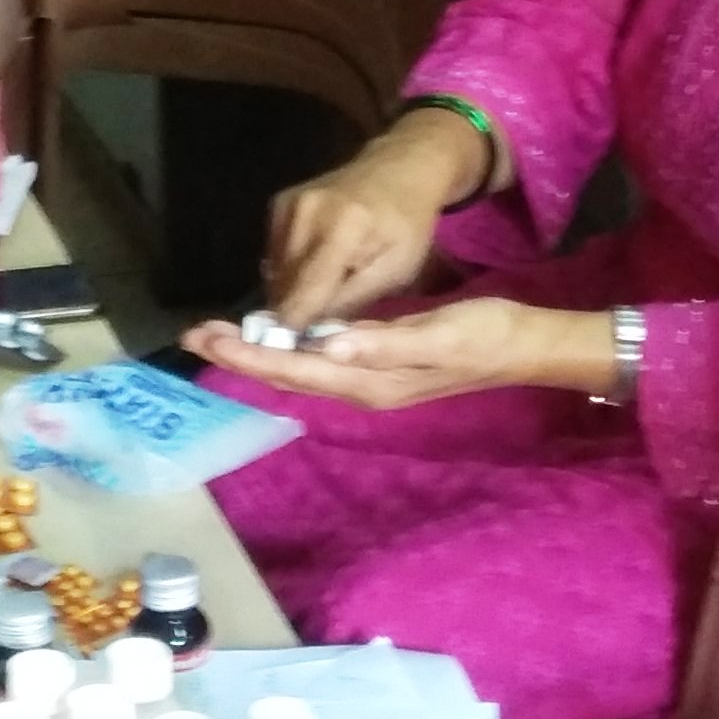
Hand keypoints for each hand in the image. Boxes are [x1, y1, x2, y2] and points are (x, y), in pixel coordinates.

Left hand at [185, 293, 604, 409]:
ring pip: (298, 369)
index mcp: (370, 380)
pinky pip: (317, 360)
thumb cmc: (486, 334)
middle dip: (240, 354)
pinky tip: (274, 335)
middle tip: (195, 332)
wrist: (523, 345)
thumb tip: (329, 346)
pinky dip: (286, 348)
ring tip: (219, 334)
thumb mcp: (440, 334)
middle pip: (287, 374)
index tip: (211, 335)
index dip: (250, 354)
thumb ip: (386, 343)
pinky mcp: (375, 364)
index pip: (295, 370)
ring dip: (257, 352)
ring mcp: (368, 378)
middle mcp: (361, 386)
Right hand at [259, 115, 487, 327]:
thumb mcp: (395, 270)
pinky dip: (288, 272)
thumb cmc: (407, 226)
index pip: (306, 292)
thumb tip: (311, 335)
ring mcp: (288, 204)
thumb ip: (351, 301)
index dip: (293, 328)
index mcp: (344, 230)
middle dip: (292, 315)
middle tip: (307, 338)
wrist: (400, 168)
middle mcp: (306, 213)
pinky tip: (312, 273)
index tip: (285, 358)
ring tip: (316, 303)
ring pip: (275, 272)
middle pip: (285, 284)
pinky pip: (273, 254)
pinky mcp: (278, 203)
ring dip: (289, 294)